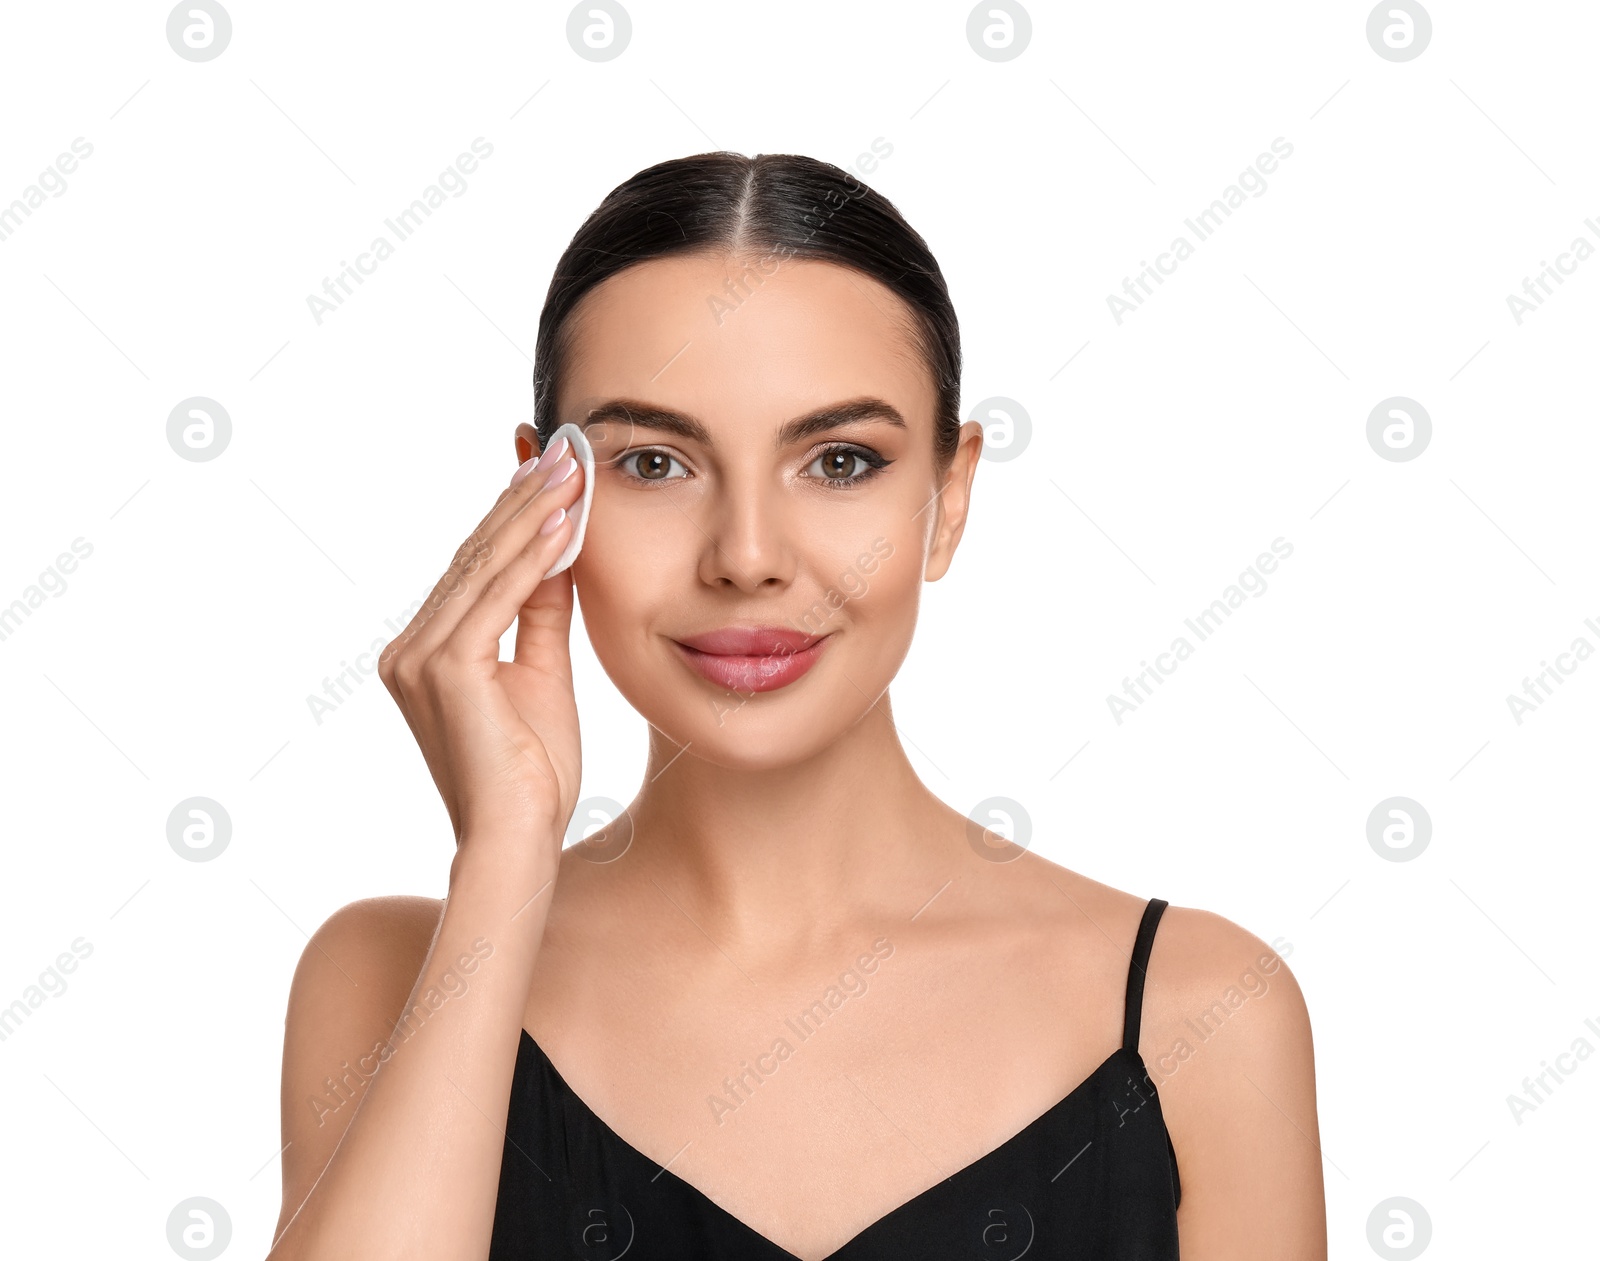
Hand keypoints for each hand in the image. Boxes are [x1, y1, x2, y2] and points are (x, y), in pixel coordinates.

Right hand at [378, 442, 586, 858]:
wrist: (518, 838)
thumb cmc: (532, 773)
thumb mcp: (542, 674)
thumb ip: (540, 614)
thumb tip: (558, 552)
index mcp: (425, 652)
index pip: (474, 569)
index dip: (511, 516)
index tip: (548, 471)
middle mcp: (409, 649)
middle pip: (473, 558)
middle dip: (522, 501)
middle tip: (563, 453)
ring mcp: (419, 658)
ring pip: (483, 568)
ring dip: (532, 516)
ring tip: (571, 472)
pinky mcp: (444, 670)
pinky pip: (496, 598)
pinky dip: (532, 559)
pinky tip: (564, 524)